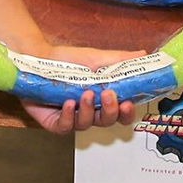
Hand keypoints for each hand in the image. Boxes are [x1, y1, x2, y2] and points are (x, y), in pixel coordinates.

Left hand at [19, 43, 140, 134]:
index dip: (127, 112)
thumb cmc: (68, 60)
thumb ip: (121, 60)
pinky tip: (68, 103)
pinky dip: (68, 116)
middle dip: (110, 111)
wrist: (38, 58)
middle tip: (108, 95)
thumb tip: (144, 55)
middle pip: (107, 122)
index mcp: (102, 99)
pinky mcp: (54, 123)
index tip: (128, 103)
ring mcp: (72, 119)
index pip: (121, 113)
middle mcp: (89, 111)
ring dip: (88, 110)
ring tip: (86, 94)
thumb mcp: (97, 58)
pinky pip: (65, 127)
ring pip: (86, 125)